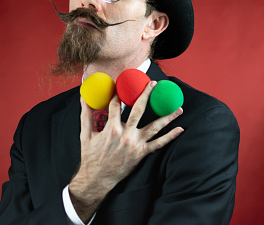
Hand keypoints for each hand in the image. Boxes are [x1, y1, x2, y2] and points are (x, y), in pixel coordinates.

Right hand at [69, 81, 183, 221]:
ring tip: (178, 108)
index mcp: (111, 128)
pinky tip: (180, 129)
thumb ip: (86, 115)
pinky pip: (159, 144)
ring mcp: (135, 143)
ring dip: (168, 116)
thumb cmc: (91, 157)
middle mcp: (126, 134)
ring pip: (155, 127)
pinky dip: (170, 137)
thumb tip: (83, 98)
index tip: (122, 87)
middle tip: (154, 84)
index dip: (118, 95)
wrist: (97, 179)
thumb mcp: (86, 134)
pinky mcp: (142, 153)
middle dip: (146, 95)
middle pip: (139, 110)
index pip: (116, 106)